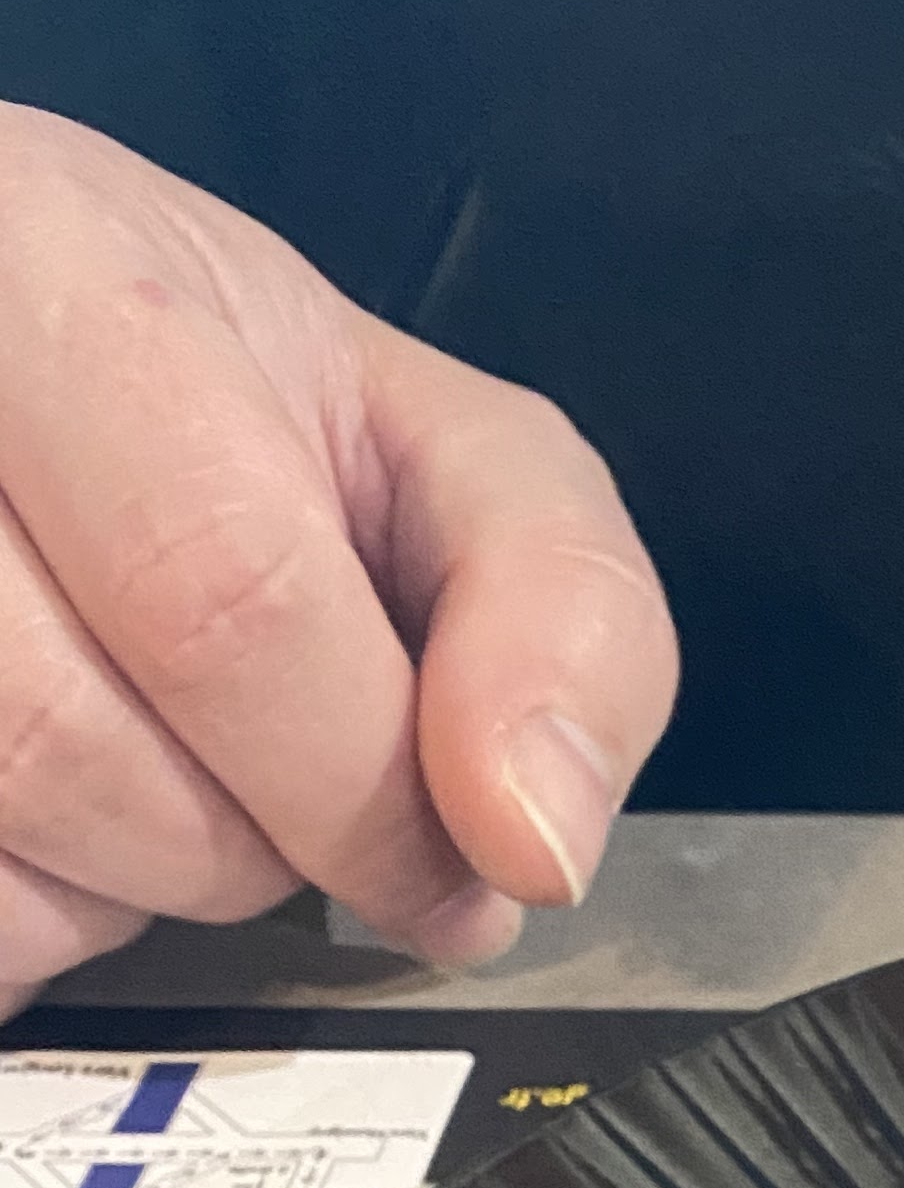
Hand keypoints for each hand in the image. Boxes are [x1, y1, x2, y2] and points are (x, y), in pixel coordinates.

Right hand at [0, 107, 677, 1014]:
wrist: (38, 365)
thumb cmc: (231, 404)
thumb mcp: (456, 456)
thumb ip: (566, 617)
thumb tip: (536, 840)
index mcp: (50, 274)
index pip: (223, 599)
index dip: (366, 790)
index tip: (455, 869)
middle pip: (74, 749)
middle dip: (239, 844)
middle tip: (286, 783)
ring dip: (122, 885)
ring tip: (165, 763)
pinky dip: (34, 913)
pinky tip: (69, 815)